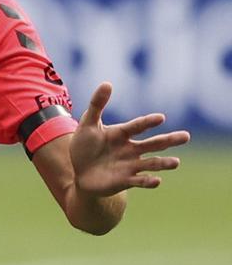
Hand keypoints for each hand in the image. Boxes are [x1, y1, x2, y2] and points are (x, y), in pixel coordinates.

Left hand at [68, 81, 188, 196]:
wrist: (79, 172)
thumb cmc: (84, 146)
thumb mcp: (87, 124)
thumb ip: (96, 105)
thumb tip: (107, 83)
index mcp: (123, 134)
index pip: (138, 126)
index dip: (148, 122)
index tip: (160, 118)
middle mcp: (131, 149)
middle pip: (154, 144)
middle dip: (169, 140)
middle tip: (186, 136)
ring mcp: (130, 165)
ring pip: (151, 163)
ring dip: (163, 163)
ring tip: (176, 162)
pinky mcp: (126, 180)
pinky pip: (140, 181)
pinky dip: (148, 181)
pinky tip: (157, 180)